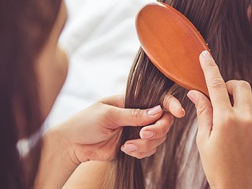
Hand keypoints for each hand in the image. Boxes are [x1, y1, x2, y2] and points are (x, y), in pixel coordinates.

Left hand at [51, 94, 183, 164]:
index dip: (172, 104)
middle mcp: (139, 114)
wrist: (72, 145)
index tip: (179, 112)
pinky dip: (140, 152)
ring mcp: (138, 130)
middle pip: (164, 121)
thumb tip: (157, 110)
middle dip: (157, 130)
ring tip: (126, 146)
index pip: (159, 99)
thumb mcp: (108, 114)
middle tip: (143, 134)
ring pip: (158, 138)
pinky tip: (125, 150)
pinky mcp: (135, 145)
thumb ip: (133, 114)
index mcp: (133, 100)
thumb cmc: (85, 122)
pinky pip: (149, 150)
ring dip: (146, 144)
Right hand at [187, 51, 251, 187]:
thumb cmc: (217, 168)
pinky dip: (250, 112)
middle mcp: (247, 119)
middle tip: (220, 98)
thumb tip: (195, 93)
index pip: (215, 85)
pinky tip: (243, 128)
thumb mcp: (204, 141)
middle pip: (240, 85)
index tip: (204, 55)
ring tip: (231, 119)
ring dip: (240, 100)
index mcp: (226, 121)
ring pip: (251, 98)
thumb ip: (203, 113)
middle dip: (229, 86)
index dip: (209, 67)